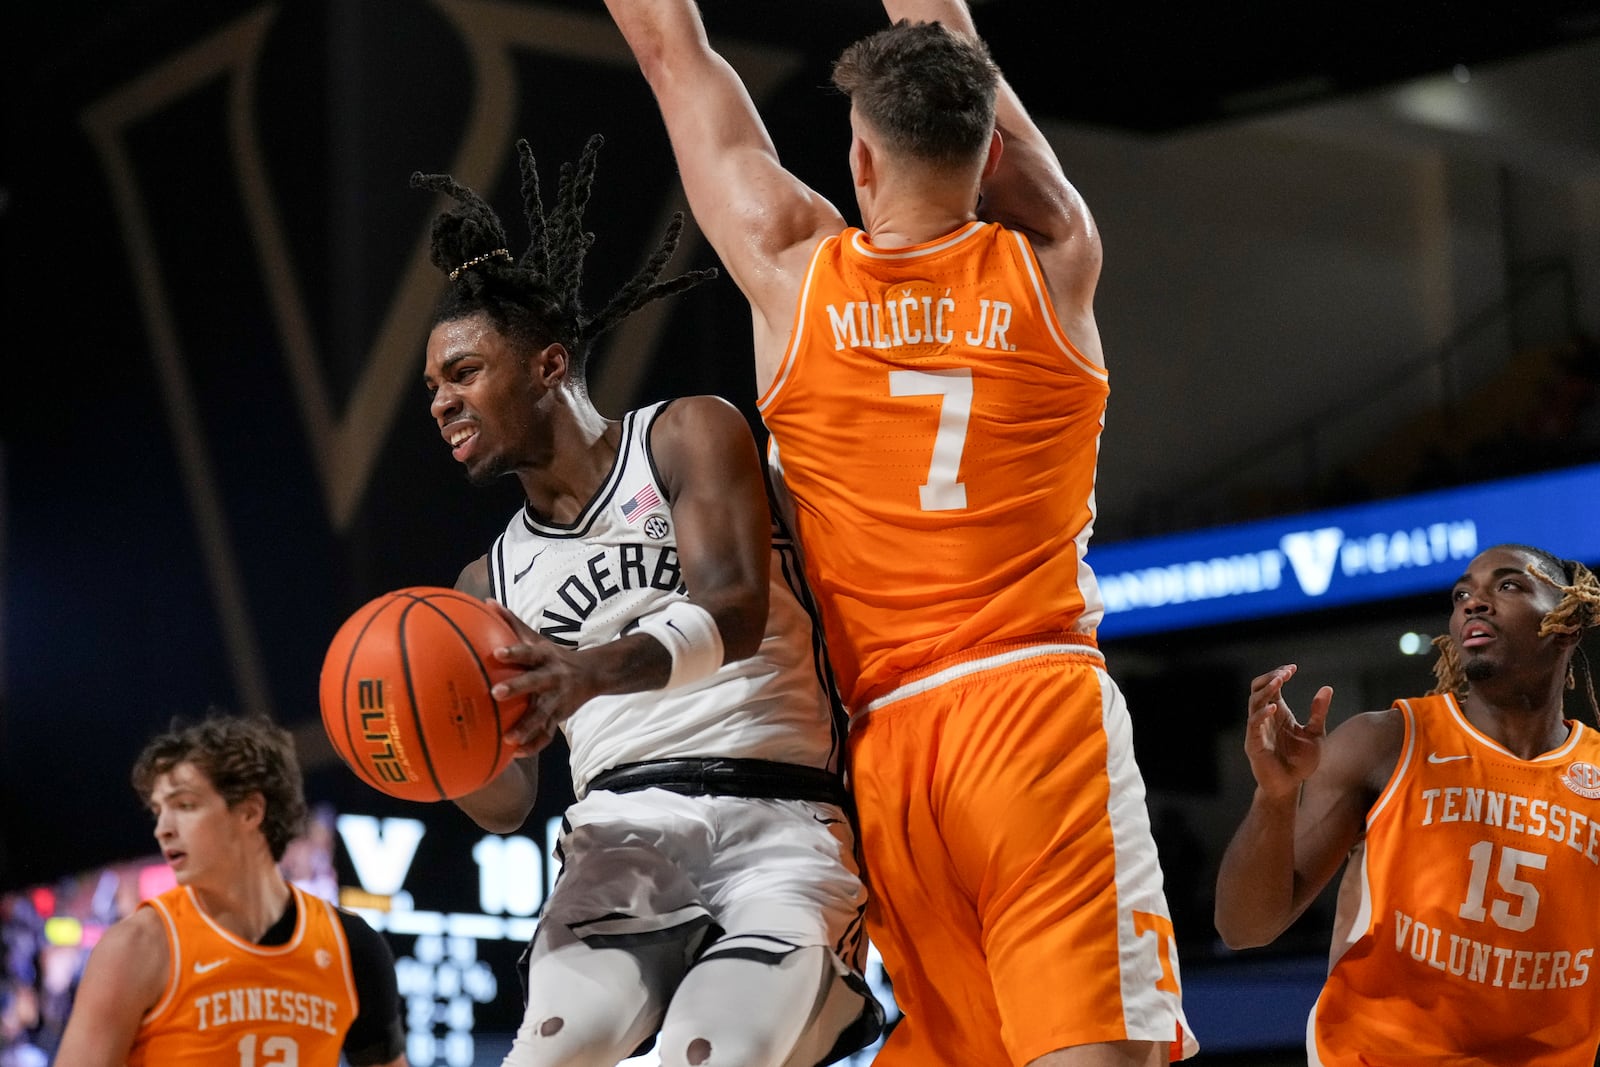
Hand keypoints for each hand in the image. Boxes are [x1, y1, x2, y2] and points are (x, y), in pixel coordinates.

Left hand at [482, 600, 600, 756]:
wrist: (593, 674)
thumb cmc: (553, 656)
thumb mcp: (537, 638)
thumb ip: (512, 623)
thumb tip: (487, 603)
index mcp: (545, 657)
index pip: (529, 652)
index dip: (514, 653)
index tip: (497, 654)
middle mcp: (553, 677)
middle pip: (535, 682)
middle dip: (517, 688)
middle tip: (495, 693)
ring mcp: (557, 699)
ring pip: (542, 714)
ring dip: (526, 726)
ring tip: (508, 738)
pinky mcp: (559, 717)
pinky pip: (546, 734)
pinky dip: (533, 745)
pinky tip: (515, 753)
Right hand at [1245, 664, 1332, 800]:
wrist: (1291, 786)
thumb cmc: (1300, 761)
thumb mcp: (1315, 733)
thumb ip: (1318, 712)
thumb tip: (1327, 688)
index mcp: (1277, 712)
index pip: (1271, 686)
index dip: (1279, 674)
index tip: (1293, 668)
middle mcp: (1265, 717)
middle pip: (1258, 688)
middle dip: (1270, 677)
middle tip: (1285, 673)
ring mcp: (1257, 729)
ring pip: (1254, 702)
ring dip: (1266, 690)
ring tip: (1280, 681)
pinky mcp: (1254, 743)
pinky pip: (1253, 724)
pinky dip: (1262, 714)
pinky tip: (1275, 707)